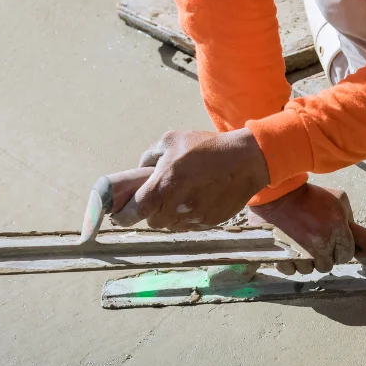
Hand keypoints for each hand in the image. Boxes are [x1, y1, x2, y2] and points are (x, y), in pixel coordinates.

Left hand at [112, 129, 269, 229]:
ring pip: (172, 225)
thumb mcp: (171, 140)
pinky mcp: (210, 221)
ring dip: (170, 216)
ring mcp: (195, 216)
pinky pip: (191, 225)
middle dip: (151, 213)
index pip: (134, 212)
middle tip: (157, 199)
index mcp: (163, 185)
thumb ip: (149, 157)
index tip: (119, 214)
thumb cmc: (207, 147)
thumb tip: (140, 172)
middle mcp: (177, 206)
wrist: (246, 160)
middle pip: (153, 222)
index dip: (123, 216)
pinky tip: (196, 200)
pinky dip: (188, 216)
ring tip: (179, 198)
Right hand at [247, 183, 365, 273]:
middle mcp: (321, 245)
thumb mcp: (338, 200)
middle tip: (315, 239)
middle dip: (325, 255)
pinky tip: (288, 249)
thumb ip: (352, 221)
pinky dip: (289, 263)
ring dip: (307, 261)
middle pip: (329, 266)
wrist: (278, 194)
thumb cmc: (310, 195)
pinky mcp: (282, 257)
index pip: (347, 255)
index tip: (334, 240)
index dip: (341, 248)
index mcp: (337, 229)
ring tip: (299, 242)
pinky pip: (290, 271)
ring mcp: (301, 253)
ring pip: (309, 270)